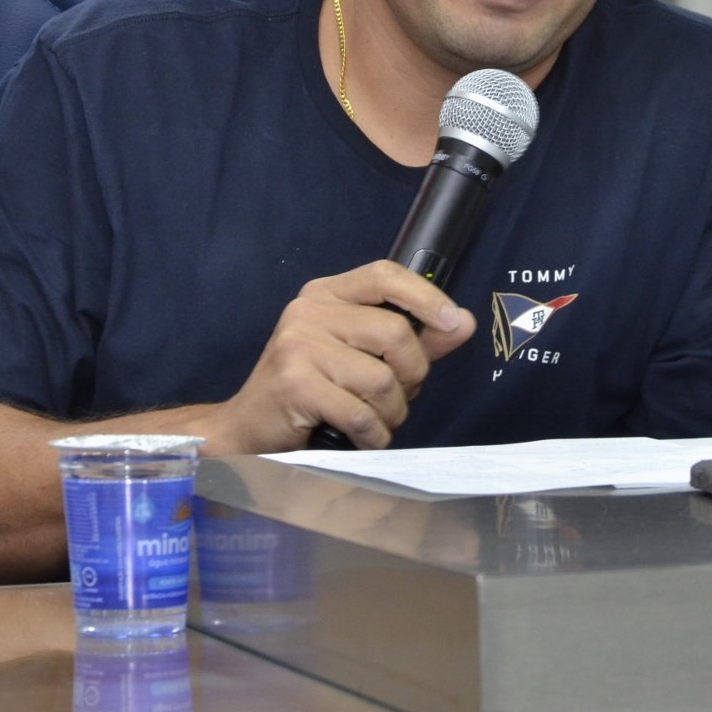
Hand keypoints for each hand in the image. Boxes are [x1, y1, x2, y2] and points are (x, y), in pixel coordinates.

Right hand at [211, 261, 475, 453]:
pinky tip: (361, 436)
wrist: (248, 427)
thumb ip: (414, 339)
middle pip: (394, 332)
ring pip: (382, 379)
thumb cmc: (312, 390)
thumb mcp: (362, 355)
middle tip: (398, 396)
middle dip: (412, 375)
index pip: (384, 275)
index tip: (453, 321)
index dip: (425, 295)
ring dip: (392, 412)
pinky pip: (360, 413)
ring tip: (377, 419)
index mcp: (327, 294)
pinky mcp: (295, 383)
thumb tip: (463, 323)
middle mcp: (309, 310)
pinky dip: (373, 434)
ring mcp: (298, 345)